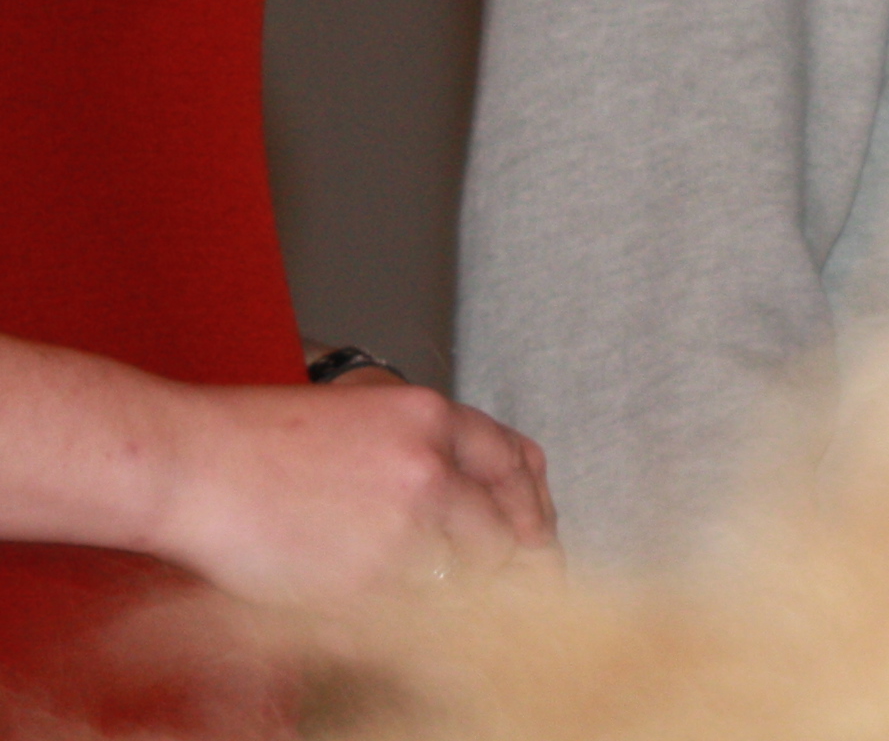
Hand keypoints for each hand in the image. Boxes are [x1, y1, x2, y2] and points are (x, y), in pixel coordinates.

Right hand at [149, 378, 555, 598]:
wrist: (190, 464)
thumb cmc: (255, 440)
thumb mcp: (358, 412)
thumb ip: (418, 448)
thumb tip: (467, 499)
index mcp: (429, 418)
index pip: (517, 463)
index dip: (533, 506)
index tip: (537, 535)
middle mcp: (427, 467)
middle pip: (507, 528)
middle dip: (520, 563)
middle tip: (526, 591)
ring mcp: (397, 525)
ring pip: (469, 576)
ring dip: (474, 600)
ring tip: (476, 620)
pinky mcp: (360, 577)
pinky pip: (415, 612)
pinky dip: (424, 628)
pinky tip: (423, 638)